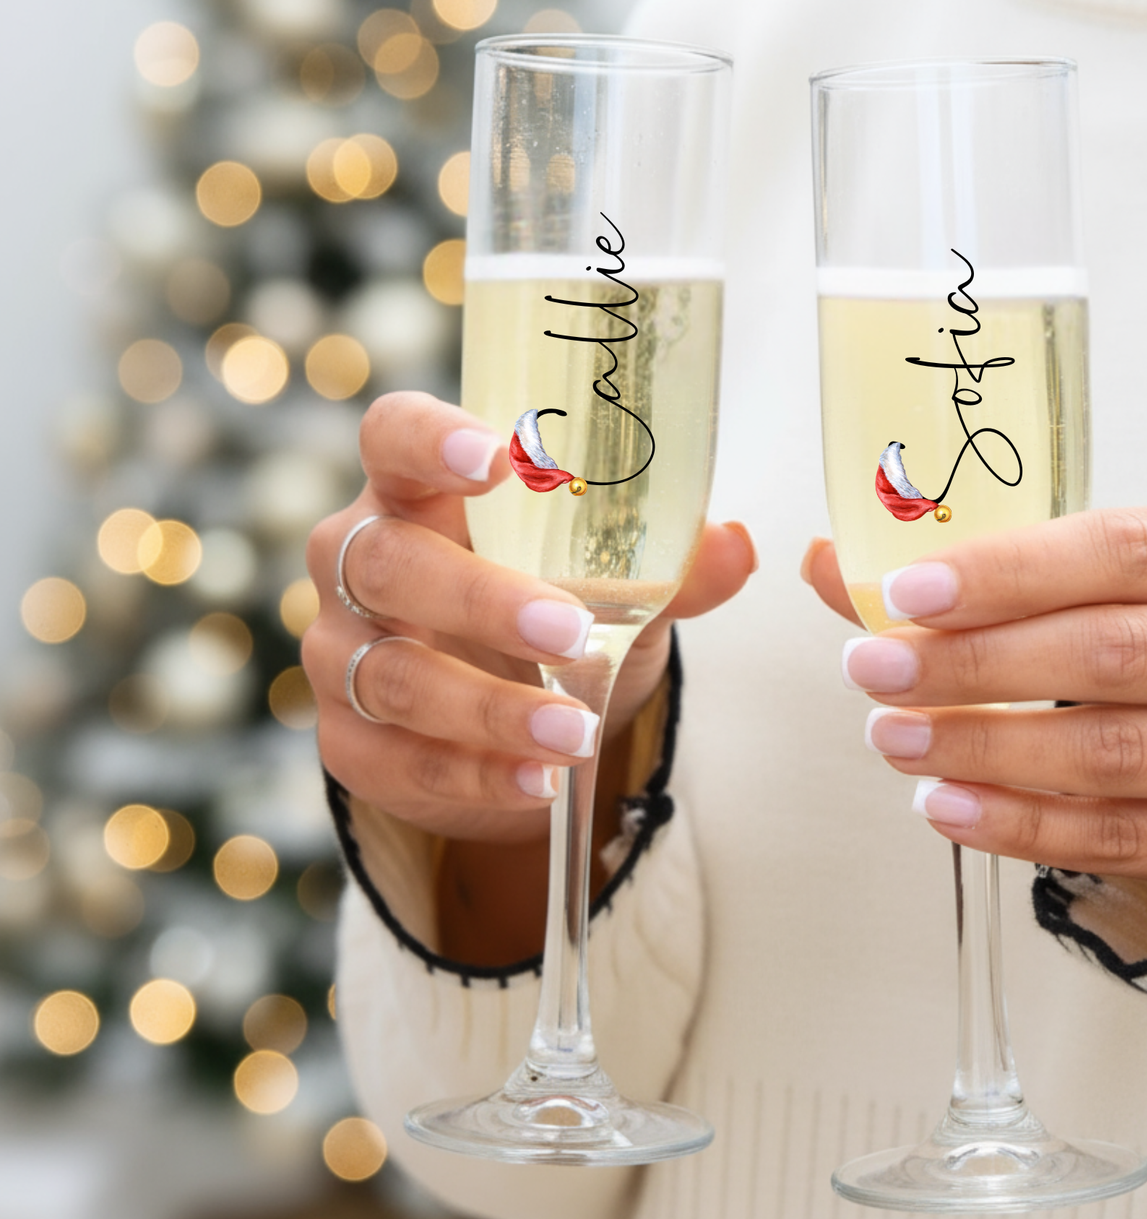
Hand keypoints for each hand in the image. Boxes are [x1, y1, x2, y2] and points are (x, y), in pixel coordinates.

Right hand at [303, 392, 754, 847]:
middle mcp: (359, 560)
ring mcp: (340, 652)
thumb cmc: (550, 614)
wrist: (510, 725)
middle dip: (479, 599)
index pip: (394, 436)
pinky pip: (394, 759)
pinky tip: (541, 782)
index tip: (494, 457)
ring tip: (577, 734)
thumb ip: (666, 566)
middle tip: (570, 630)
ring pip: (390, 674)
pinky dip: (473, 775)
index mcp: (419, 491)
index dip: (429, 439)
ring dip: (488, 708)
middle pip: (386, 562)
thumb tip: (733, 546)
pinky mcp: (347, 740)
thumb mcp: (612, 585)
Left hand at [805, 505, 1146, 904]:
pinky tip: (946, 807)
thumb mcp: (1126, 575)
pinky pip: (1123, 841)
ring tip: (894, 737)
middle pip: (1112, 655)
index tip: (907, 591)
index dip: (1009, 573)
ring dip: (986, 746)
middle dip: (976, 664)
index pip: (1121, 550)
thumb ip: (991, 571)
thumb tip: (830, 561)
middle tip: (873, 667)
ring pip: (1114, 755)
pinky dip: (1022, 827)